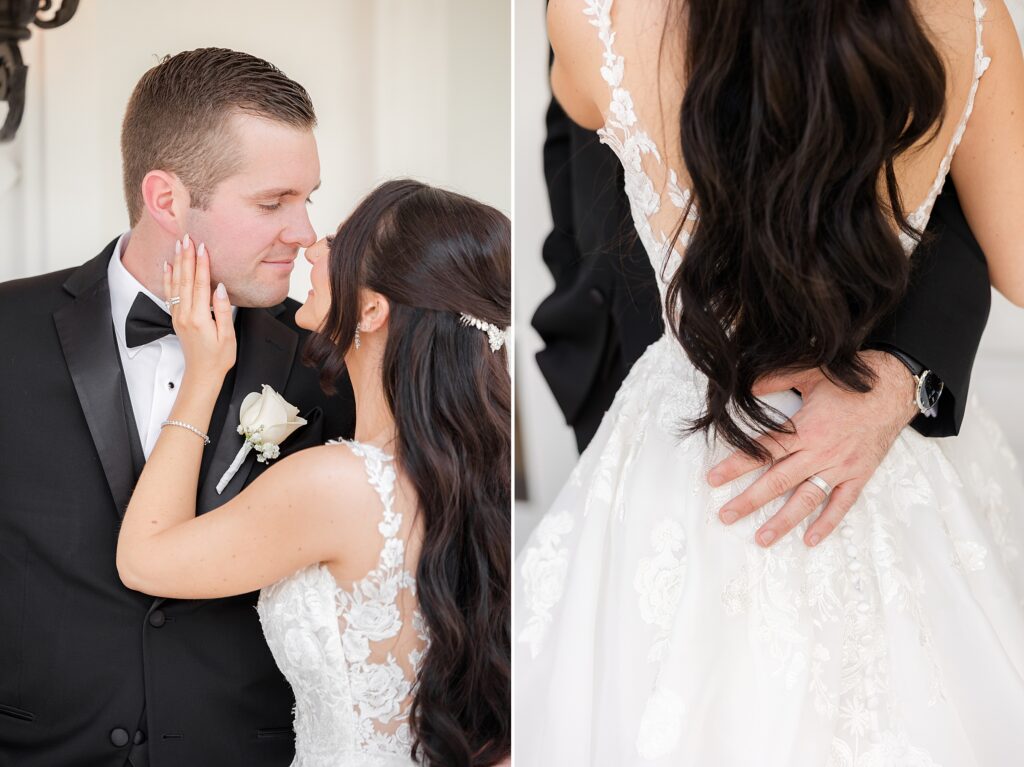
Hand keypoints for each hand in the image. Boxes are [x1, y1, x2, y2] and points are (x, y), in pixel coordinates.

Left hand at [165, 234, 235, 384]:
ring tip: (178, 246)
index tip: (203, 248)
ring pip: (176, 284)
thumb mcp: (227, 335)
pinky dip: (168, 278)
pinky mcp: (176, 318)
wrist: (202, 374)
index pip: (201, 285)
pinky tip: (168, 266)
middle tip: (187, 238)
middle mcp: (185, 314)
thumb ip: (223, 310)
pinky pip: (170, 293)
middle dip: (187, 258)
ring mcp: (178, 316)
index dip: (202, 265)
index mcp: (200, 318)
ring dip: (178, 263)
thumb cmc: (219, 357)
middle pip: (186, 280)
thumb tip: (220, 288)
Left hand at [709, 351, 918, 547]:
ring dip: (783, 521)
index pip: (762, 451)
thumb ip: (776, 378)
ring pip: (806, 499)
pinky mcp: (858, 476)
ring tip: (762, 538)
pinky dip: (827, 523)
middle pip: (778, 481)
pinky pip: (841, 504)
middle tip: (726, 516)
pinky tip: (810, 539)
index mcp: (804, 429)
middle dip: (750, 500)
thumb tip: (747, 385)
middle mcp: (819, 452)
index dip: (736, 466)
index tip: (713, 480)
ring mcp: (839, 467)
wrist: (894, 390)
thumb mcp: (810, 372)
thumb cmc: (850, 382)